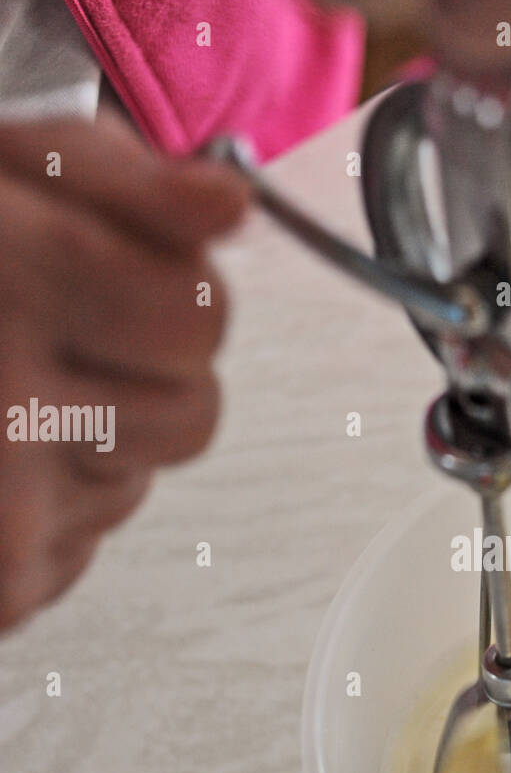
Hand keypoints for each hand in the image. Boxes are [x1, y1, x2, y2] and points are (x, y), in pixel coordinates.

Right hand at [0, 113, 248, 631]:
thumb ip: (120, 182)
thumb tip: (227, 203)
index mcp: (12, 287)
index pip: (201, 316)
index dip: (167, 291)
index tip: (106, 277)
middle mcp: (6, 411)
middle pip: (195, 413)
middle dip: (142, 376)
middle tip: (41, 343)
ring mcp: (5, 516)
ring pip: (138, 481)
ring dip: (87, 444)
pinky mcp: (4, 591)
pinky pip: (84, 544)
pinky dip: (44, 508)